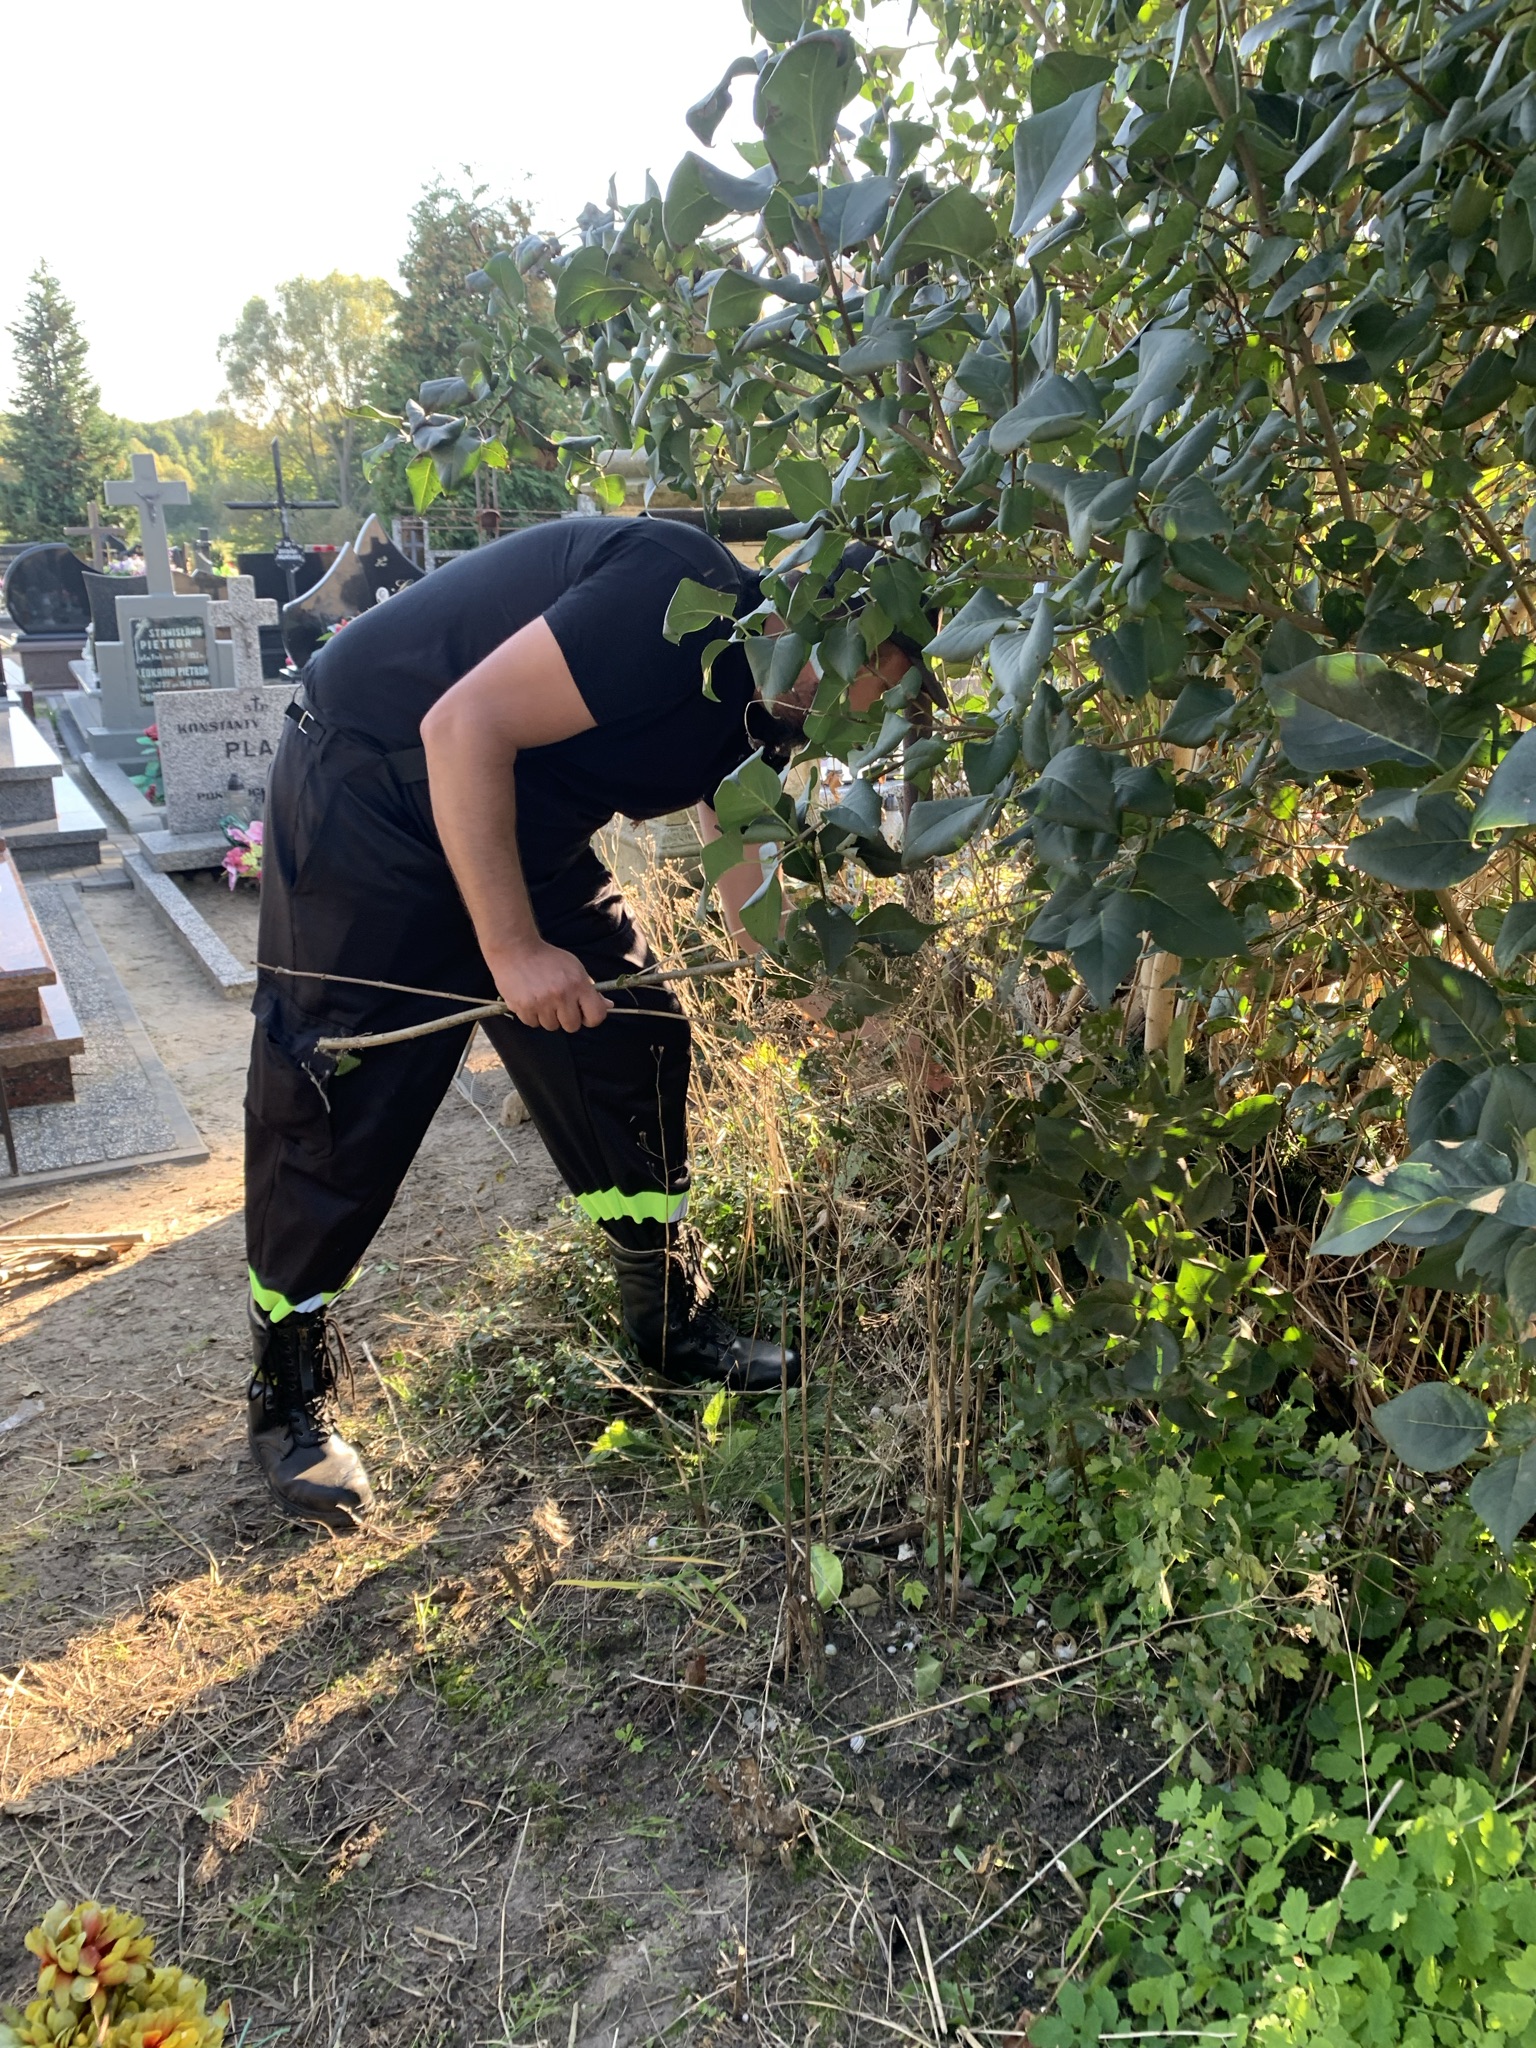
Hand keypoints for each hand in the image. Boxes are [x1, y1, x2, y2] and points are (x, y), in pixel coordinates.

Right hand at [492, 942, 612, 1031]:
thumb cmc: (548, 958)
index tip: (584, 1014)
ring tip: (542, 999)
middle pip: (572, 1026)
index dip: (591, 1018)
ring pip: (551, 1026)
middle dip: (567, 1018)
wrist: (516, 949)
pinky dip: (532, 1015)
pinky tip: (530, 999)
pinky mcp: (523, 1007)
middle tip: (559, 1004)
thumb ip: (591, 989)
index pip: (596, 1016)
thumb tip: (608, 1005)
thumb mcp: (574, 968)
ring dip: (548, 1017)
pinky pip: (532, 1023)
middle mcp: (561, 995)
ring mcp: (542, 1003)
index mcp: (578, 984)